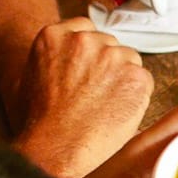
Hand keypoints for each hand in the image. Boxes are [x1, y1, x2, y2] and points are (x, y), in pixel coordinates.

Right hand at [9, 18, 152, 177]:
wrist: (54, 146)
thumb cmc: (42, 121)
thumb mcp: (33, 75)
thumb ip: (57, 56)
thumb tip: (74, 60)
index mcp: (56, 35)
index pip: (87, 31)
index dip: (91, 54)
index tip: (89, 71)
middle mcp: (85, 39)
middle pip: (111, 45)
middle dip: (108, 66)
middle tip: (96, 94)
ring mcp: (111, 56)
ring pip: (130, 61)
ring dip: (124, 80)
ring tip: (104, 106)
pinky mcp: (134, 76)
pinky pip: (144, 81)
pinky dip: (137, 96)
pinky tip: (117, 112)